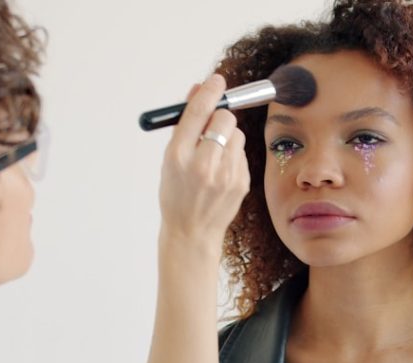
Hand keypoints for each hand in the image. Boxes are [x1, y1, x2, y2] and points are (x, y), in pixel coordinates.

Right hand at [157, 74, 249, 250]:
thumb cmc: (177, 192)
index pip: (198, 112)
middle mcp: (202, 164)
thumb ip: (184, 125)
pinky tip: (221, 172)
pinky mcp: (241, 182)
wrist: (191, 231)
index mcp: (178, 156)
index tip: (216, 80)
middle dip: (220, 118)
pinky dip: (233, 156)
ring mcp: (225, 175)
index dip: (209, 91)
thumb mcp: (170, 158)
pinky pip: (242, 153)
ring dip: (227, 138)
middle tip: (211, 128)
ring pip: (237, 134)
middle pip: (225, 118)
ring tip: (214, 156)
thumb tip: (199, 90)